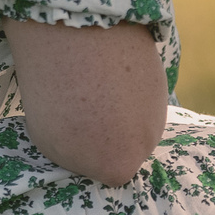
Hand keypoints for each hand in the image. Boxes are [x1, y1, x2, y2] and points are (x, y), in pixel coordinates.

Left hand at [2, 20, 169, 185]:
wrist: (81, 43)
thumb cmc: (57, 100)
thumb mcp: (53, 146)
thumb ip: (77, 156)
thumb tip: (86, 147)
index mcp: (118, 167)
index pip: (107, 171)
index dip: (89, 153)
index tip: (74, 133)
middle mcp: (146, 145)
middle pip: (127, 145)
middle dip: (109, 131)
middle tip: (84, 107)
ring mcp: (157, 110)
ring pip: (137, 118)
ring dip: (121, 107)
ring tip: (94, 84)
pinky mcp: (160, 80)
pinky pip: (143, 93)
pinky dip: (128, 85)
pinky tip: (108, 69)